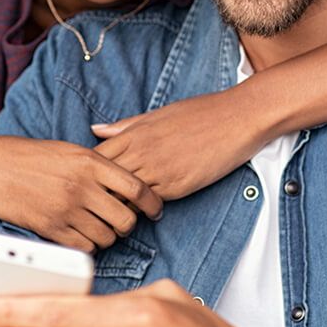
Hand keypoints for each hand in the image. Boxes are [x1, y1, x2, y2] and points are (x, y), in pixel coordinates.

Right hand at [0, 136, 162, 252]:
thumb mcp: (68, 151)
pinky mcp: (50, 228)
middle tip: (119, 222)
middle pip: (126, 218)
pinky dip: (87, 246)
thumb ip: (98, 166)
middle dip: (127, 224)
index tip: (155, 210)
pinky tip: (80, 236)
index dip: (152, 203)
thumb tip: (127, 185)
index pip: (137, 187)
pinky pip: (84, 247)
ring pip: (107, 236)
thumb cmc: (29, 157)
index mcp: (91, 161)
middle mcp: (82, 185)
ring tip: (97, 228)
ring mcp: (66, 208)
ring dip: (107, 237)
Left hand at [92, 86, 274, 200]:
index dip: (89, 173)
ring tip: (116, 214)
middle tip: (96, 204)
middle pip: (104, 181)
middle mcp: (141, 152)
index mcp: (134, 133)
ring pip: (123, 196)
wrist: (237, 118)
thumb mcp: (158, 114)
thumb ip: (125, 126)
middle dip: (97, 194)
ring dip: (118, 206)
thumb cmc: (201, 112)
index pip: (95, 159)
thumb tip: (96, 130)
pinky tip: (143, 211)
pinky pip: (149, 203)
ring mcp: (158, 170)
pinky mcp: (177, 186)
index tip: (90, 181)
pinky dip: (142, 209)